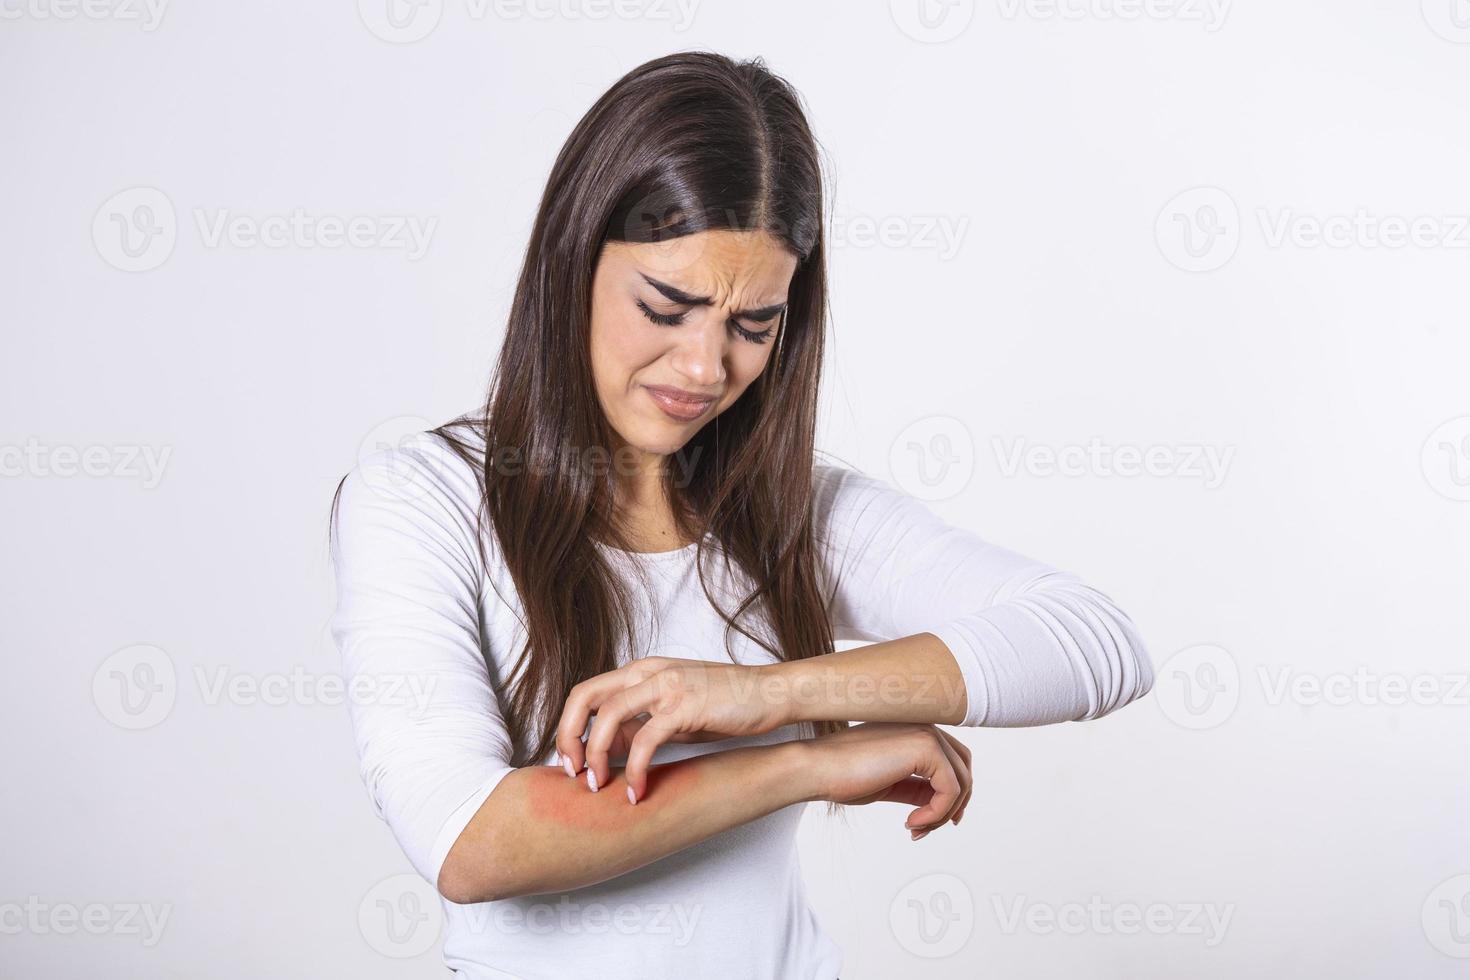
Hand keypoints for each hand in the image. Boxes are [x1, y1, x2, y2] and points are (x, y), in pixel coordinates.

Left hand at [556, 656, 790, 801]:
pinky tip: (638, 792)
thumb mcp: (674, 711)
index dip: (569, 728)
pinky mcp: (685, 705)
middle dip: (569, 738)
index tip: (571, 763)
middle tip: (574, 775)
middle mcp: (648, 672)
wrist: (771, 693)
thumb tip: (609, 748)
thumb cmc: (726, 704)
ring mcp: (666, 685)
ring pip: (609, 717)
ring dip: (598, 756)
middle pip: (584, 697)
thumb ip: (640, 722)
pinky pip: (646, 740)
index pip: (586, 693)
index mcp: (642, 671)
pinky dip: (636, 770)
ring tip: (600, 787)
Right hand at [800, 722, 972, 838]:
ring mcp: (927, 734)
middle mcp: (925, 727)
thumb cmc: (843, 775)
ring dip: (942, 814)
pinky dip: (937, 813)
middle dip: (954, 805)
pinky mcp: (926, 748)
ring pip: (962, 782)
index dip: (952, 795)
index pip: (953, 762)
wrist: (817, 768)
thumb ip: (917, 788)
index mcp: (915, 731)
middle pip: (964, 770)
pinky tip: (911, 822)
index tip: (930, 822)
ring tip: (915, 828)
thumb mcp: (890, 783)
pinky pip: (951, 790)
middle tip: (926, 829)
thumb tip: (940, 804)